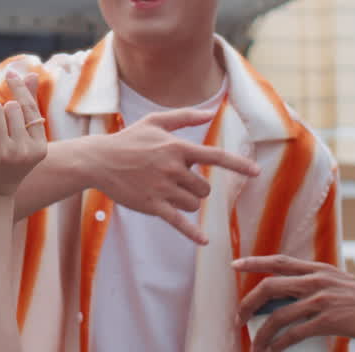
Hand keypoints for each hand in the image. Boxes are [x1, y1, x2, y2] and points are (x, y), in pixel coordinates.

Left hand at [0, 71, 47, 196]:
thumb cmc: (9, 159)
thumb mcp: (24, 137)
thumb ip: (28, 106)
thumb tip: (32, 74)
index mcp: (39, 147)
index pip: (28, 107)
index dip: (19, 87)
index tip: (10, 72)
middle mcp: (23, 152)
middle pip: (8, 107)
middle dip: (0, 113)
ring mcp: (2, 156)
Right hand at [88, 109, 260, 243]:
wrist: (98, 160)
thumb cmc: (128, 140)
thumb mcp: (154, 122)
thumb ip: (184, 117)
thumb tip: (211, 113)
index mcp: (176, 147)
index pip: (214, 156)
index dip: (238, 164)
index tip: (256, 172)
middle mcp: (173, 168)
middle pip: (204, 188)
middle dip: (196, 187)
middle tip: (176, 181)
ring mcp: (162, 187)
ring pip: (193, 203)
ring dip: (186, 202)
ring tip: (166, 192)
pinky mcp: (152, 205)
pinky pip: (179, 222)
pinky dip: (192, 232)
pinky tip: (204, 241)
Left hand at [234, 255, 354, 350]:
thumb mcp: (340, 280)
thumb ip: (317, 282)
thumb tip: (295, 292)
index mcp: (318, 268)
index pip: (278, 260)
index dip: (254, 261)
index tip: (235, 264)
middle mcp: (316, 280)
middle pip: (270, 286)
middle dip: (249, 302)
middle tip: (239, 317)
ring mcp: (322, 300)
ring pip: (278, 315)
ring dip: (262, 333)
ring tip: (255, 345)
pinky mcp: (329, 320)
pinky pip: (295, 333)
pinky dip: (280, 343)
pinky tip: (274, 350)